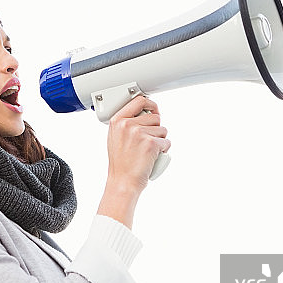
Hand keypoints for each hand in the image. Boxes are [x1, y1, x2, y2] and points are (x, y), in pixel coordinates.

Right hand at [98, 95, 170, 227]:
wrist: (123, 181)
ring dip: (160, 140)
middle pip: (155, 116)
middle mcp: (127, 124)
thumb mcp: (115, 138)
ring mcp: (139, 133)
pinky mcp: (151, 143)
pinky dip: (163, 150)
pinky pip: (166, 141)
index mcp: (117, 121)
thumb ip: (126, 124)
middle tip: (146, 142)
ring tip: (147, 151)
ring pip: (163, 129)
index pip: (139, 101)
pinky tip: (152, 157)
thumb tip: (144, 114)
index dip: (150, 105)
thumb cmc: (121, 163)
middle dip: (156, 128)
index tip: (154, 110)